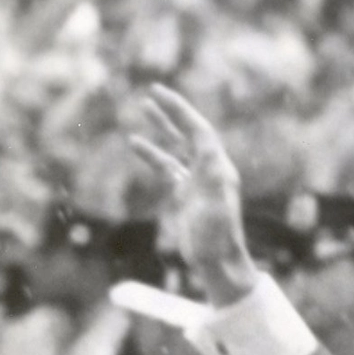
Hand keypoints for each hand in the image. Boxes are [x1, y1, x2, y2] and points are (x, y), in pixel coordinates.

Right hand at [127, 84, 256, 302]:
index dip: (179, 109)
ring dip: (162, 126)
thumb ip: (210, 176)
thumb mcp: (214, 204)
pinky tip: (135, 144)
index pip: (197, 130)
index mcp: (217, 167)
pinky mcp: (186, 194)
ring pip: (177, 146)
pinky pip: (167, 167)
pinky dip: (152, 154)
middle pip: (189, 132)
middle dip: (171, 111)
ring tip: (143, 107)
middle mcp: (209, 169)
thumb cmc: (217, 237)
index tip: (158, 92)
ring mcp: (197, 181)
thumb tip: (204, 146)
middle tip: (152, 92)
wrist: (218, 262)